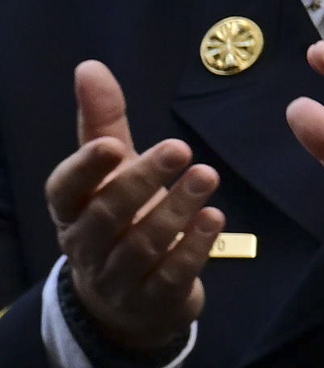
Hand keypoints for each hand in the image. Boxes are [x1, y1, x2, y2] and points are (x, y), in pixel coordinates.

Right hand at [44, 61, 218, 361]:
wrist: (129, 301)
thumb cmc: (119, 219)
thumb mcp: (110, 171)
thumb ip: (102, 123)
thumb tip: (89, 66)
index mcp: (71, 210)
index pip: (65, 190)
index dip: (85, 169)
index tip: (112, 145)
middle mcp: (87, 246)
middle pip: (108, 215)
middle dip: (143, 181)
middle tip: (181, 149)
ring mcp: (118, 278)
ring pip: (142, 246)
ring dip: (175, 209)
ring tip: (208, 176)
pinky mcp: (155, 301)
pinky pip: (171, 275)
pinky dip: (193, 247)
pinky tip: (215, 218)